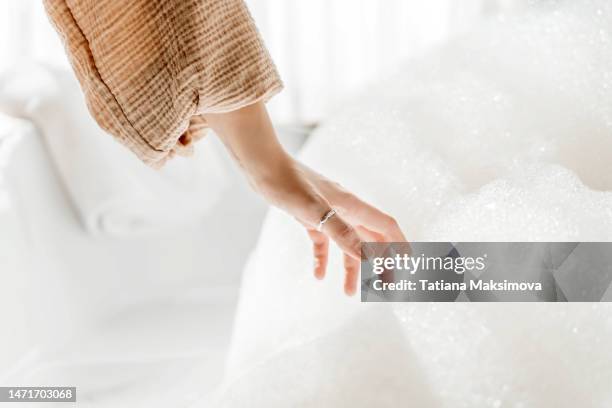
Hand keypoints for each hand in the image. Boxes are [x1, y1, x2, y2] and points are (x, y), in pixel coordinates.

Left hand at [258, 159, 405, 294]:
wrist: (262, 166)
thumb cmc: (287, 182)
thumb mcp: (313, 210)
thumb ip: (340, 232)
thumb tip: (366, 256)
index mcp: (351, 204)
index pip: (385, 226)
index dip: (400, 244)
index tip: (409, 265)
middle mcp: (344, 208)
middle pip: (370, 239)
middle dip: (379, 263)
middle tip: (382, 288)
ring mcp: (328, 212)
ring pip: (346, 244)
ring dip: (350, 268)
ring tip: (348, 292)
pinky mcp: (310, 216)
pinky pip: (323, 242)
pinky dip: (323, 258)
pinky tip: (318, 275)